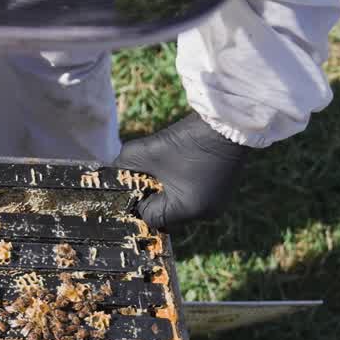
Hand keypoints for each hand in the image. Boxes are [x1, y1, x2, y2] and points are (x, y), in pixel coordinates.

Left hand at [114, 112, 250, 229]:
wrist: (230, 122)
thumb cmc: (188, 140)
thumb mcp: (146, 152)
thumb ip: (123, 166)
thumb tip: (109, 175)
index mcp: (188, 211)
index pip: (150, 217)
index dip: (138, 200)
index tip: (137, 180)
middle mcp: (205, 214)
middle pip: (165, 211)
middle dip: (153, 193)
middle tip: (153, 171)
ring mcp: (216, 203)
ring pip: (179, 202)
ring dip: (168, 187)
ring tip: (169, 165)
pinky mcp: (222, 191)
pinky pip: (193, 193)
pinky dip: (183, 182)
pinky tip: (183, 164)